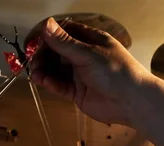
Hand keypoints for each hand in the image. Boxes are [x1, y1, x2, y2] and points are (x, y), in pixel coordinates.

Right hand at [28, 17, 150, 125]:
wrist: (131, 102)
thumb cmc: (117, 72)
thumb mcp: (88, 54)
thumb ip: (64, 43)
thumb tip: (46, 25)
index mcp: (90, 40)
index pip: (64, 33)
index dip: (48, 36)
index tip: (34, 42)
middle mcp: (84, 56)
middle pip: (56, 52)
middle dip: (43, 56)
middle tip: (33, 61)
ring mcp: (80, 74)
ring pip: (56, 70)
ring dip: (44, 71)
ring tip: (36, 75)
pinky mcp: (77, 92)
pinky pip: (60, 85)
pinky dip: (51, 84)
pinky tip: (45, 82)